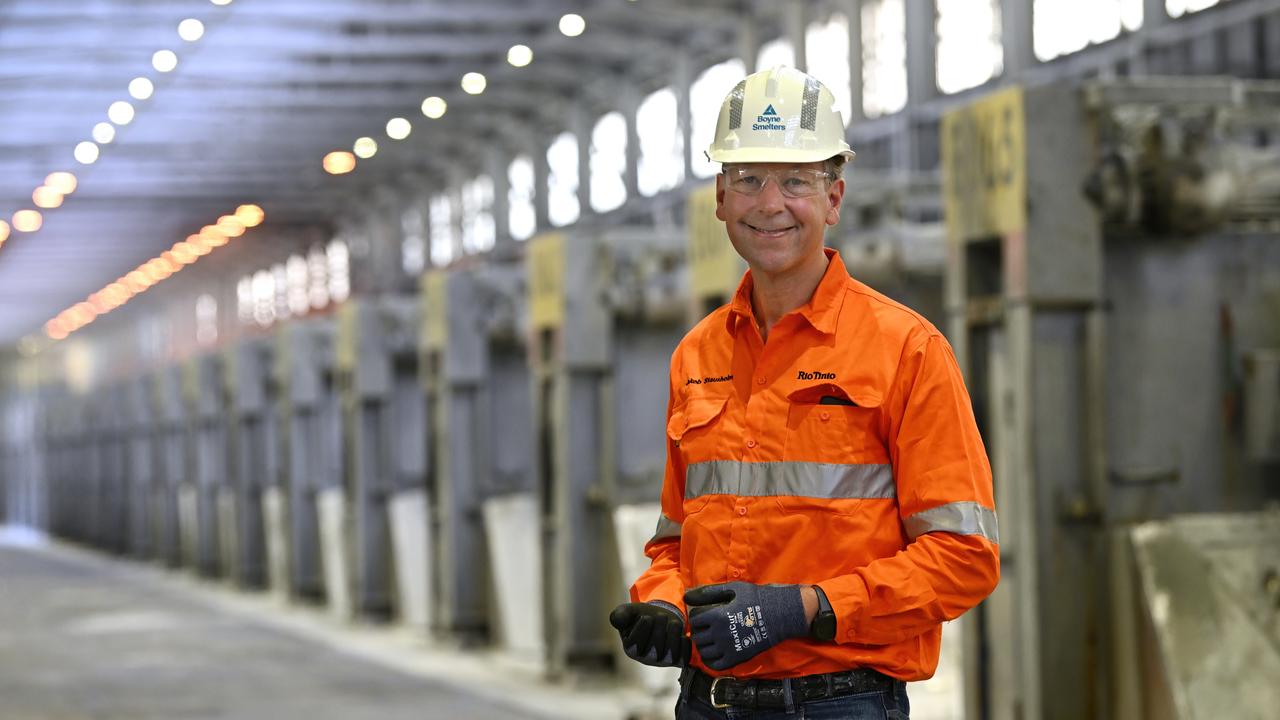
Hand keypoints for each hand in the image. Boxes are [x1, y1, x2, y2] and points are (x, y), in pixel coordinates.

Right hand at [609, 602, 689, 667]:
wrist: (661, 618)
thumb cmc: (642, 615)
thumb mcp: (628, 611)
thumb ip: (620, 614)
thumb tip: (616, 620)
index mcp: (631, 649)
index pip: (636, 645)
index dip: (642, 630)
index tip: (646, 617)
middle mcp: (646, 659)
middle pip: (655, 649)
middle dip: (659, 629)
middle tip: (661, 615)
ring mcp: (663, 662)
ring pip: (671, 654)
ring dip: (673, 634)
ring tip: (673, 621)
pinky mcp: (677, 660)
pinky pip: (684, 657)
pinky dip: (685, 644)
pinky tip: (683, 633)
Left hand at [684, 582, 808, 670]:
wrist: (781, 614)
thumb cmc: (757, 598)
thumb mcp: (733, 589)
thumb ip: (708, 592)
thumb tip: (686, 594)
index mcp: (717, 615)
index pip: (694, 620)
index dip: (697, 616)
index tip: (704, 615)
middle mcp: (720, 633)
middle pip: (697, 636)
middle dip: (699, 631)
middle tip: (707, 628)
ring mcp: (728, 648)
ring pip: (704, 651)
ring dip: (704, 645)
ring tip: (712, 639)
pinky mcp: (737, 658)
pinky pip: (715, 664)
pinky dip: (711, 660)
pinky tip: (716, 652)